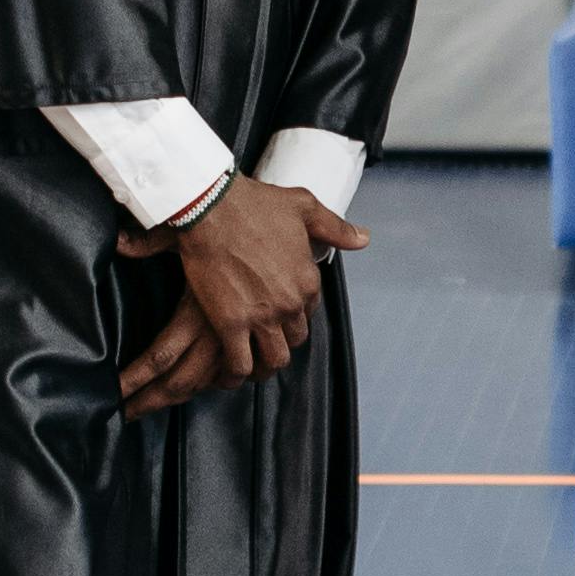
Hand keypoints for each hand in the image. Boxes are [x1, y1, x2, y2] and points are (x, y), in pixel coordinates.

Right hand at [112, 180, 363, 413]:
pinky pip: (240, 362)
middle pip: (294, 339)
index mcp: (308, 280)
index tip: (279, 312)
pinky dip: (236, 371)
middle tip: (263, 338)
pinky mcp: (231, 324)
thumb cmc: (254, 204)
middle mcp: (290, 303)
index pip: (309, 312)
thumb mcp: (304, 207)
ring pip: (272, 359)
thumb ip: (335, 227)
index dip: (295, 314)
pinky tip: (230, 371)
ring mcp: (261, 317)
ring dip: (263, 363)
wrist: (212, 208)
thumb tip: (362, 239)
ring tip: (250, 362)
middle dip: (281, 339)